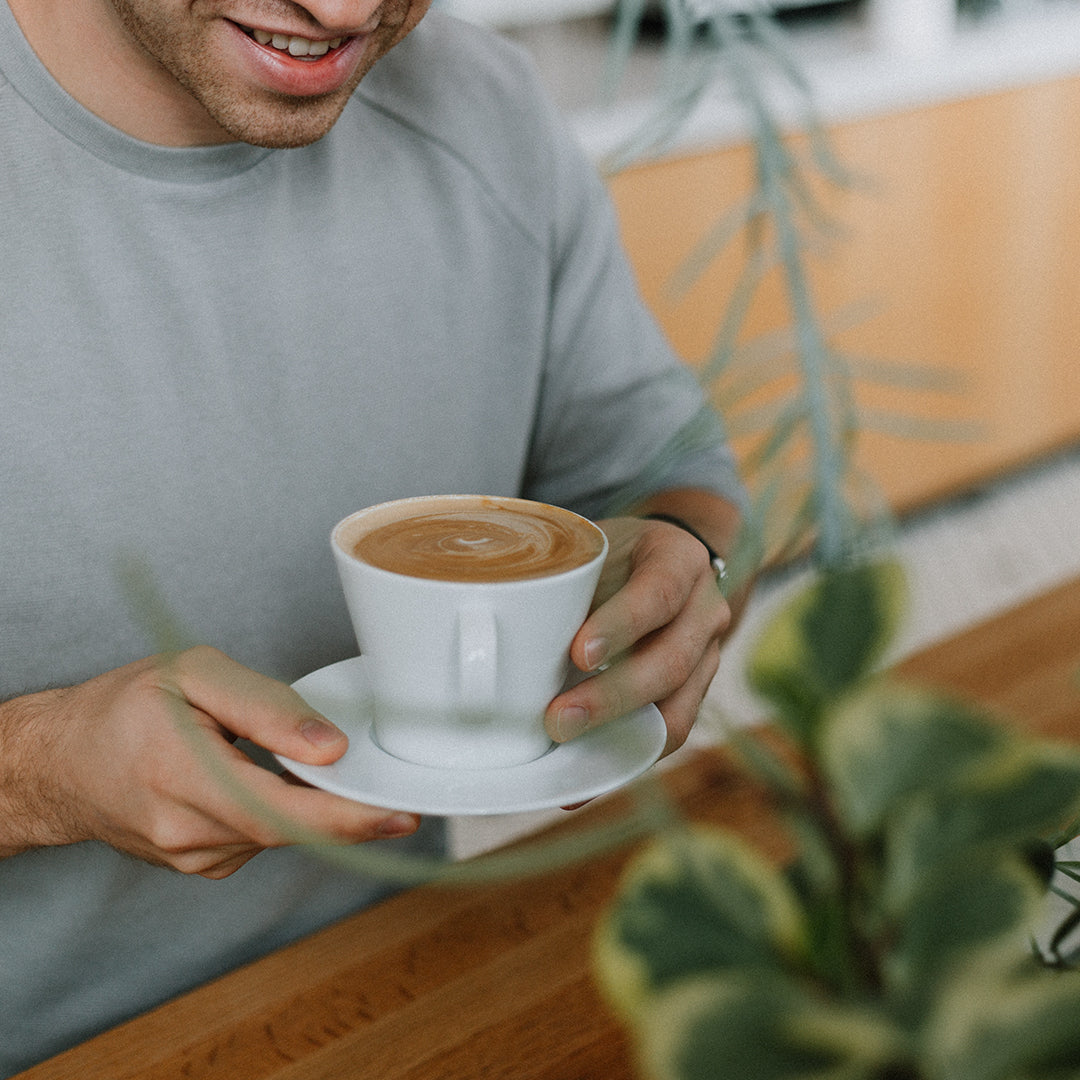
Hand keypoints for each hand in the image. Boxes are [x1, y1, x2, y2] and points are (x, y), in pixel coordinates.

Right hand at [0, 646, 419, 877]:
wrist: (59, 761)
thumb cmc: (124, 706)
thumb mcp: (194, 674)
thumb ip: (266, 707)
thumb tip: (331, 747)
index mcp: (180, 774)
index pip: (279, 811)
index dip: (346, 819)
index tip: (400, 817)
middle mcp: (184, 830)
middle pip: (289, 826)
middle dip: (342, 807)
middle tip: (385, 787)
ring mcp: (190, 856)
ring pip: (278, 831)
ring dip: (302, 800)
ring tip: (287, 759)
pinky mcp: (200, 865)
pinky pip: (260, 837)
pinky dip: (278, 809)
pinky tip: (258, 778)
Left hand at [544, 515, 733, 756]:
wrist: (659, 564)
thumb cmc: (614, 556)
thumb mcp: (594, 550)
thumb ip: (566, 583)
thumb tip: (499, 632)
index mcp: (680, 560)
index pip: (660, 592)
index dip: (622, 625)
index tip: (579, 653)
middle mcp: (705, 609)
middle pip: (671, 660)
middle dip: (611, 695)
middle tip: (558, 716)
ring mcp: (708, 654)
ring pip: (677, 706)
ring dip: (619, 730)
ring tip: (566, 741)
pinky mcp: (696, 692)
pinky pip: (672, 729)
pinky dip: (629, 750)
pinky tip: (588, 764)